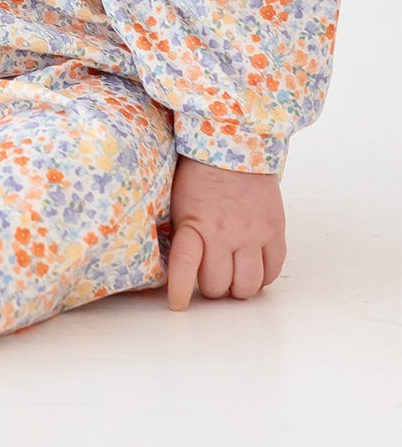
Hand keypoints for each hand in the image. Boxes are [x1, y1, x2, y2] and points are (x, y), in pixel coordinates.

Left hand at [167, 155, 286, 309]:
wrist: (236, 142)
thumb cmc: (200, 172)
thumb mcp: (179, 200)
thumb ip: (180, 231)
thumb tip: (173, 263)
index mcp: (195, 222)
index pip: (185, 265)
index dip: (179, 290)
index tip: (178, 304)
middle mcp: (225, 232)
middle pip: (218, 285)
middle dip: (211, 286)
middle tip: (210, 274)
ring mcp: (253, 233)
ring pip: (247, 286)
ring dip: (237, 286)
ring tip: (232, 273)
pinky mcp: (275, 230)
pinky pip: (272, 271)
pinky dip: (261, 277)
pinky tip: (252, 267)